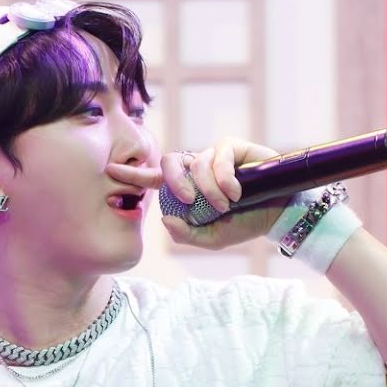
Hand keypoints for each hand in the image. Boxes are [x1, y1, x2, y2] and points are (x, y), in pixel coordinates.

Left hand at [107, 136, 291, 250]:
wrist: (276, 216)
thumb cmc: (243, 225)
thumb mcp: (211, 238)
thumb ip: (186, 233)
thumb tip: (165, 218)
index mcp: (186, 190)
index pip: (154, 180)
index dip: (133, 175)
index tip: (110, 170)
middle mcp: (196, 169)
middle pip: (170, 163)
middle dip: (174, 182)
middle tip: (188, 201)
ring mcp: (213, 156)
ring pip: (196, 165)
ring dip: (209, 190)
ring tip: (226, 205)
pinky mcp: (232, 148)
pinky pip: (217, 157)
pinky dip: (224, 178)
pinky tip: (236, 192)